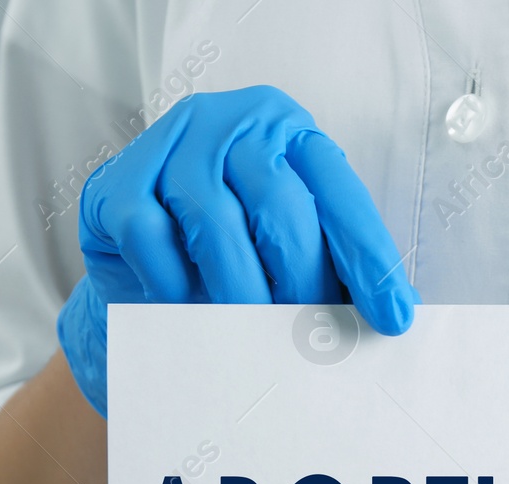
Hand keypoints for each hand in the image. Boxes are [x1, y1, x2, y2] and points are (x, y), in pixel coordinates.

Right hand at [56, 85, 418, 416]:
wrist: (139, 266)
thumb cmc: (232, 255)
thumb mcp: (289, 250)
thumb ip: (333, 268)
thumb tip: (389, 316)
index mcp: (289, 133)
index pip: (340, 193)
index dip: (368, 258)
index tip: (392, 317)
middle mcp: (232, 124)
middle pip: (280, 204)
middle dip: (302, 280)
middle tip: (309, 334)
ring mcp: (170, 145)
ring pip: (215, 221)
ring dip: (239, 289)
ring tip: (251, 333)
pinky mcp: (117, 181)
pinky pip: (150, 234)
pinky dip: (172, 280)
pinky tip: (182, 303)